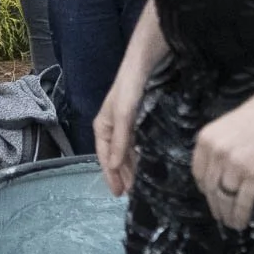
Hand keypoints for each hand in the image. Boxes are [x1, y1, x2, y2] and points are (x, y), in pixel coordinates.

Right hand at [95, 68, 146, 197]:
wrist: (147, 58)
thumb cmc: (130, 85)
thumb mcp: (124, 113)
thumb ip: (120, 140)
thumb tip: (115, 167)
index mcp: (104, 125)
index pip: (105, 157)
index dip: (110, 175)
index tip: (118, 194)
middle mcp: (114, 126)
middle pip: (116, 156)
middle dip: (122, 174)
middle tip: (131, 194)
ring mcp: (129, 122)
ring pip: (128, 150)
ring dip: (132, 166)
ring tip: (140, 183)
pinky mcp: (143, 117)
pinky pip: (139, 141)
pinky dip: (142, 153)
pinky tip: (149, 162)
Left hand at [192, 82, 253, 228]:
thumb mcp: (231, 125)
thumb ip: (222, 146)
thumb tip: (220, 171)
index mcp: (207, 138)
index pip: (198, 173)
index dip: (205, 189)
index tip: (211, 196)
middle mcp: (217, 152)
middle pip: (211, 188)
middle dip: (215, 205)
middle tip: (220, 215)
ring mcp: (235, 165)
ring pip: (225, 198)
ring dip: (227, 214)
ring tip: (231, 222)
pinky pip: (242, 202)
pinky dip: (240, 215)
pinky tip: (242, 221)